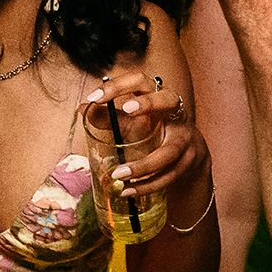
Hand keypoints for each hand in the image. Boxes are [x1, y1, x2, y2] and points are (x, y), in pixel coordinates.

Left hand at [86, 72, 206, 205]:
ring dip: (142, 166)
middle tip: (126, 109)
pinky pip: (168, 175)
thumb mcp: (133, 120)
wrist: (189, 151)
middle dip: (148, 103)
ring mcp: (184, 137)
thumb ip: (110, 116)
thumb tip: (82, 109)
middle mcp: (175, 112)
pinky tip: (128, 191)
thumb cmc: (156, 129)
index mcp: (157, 96)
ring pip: (168, 152)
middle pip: (167, 100)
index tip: (95, 97)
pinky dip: (147, 186)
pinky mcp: (187, 161)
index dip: (119, 85)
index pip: (140, 81)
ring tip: (118, 174)